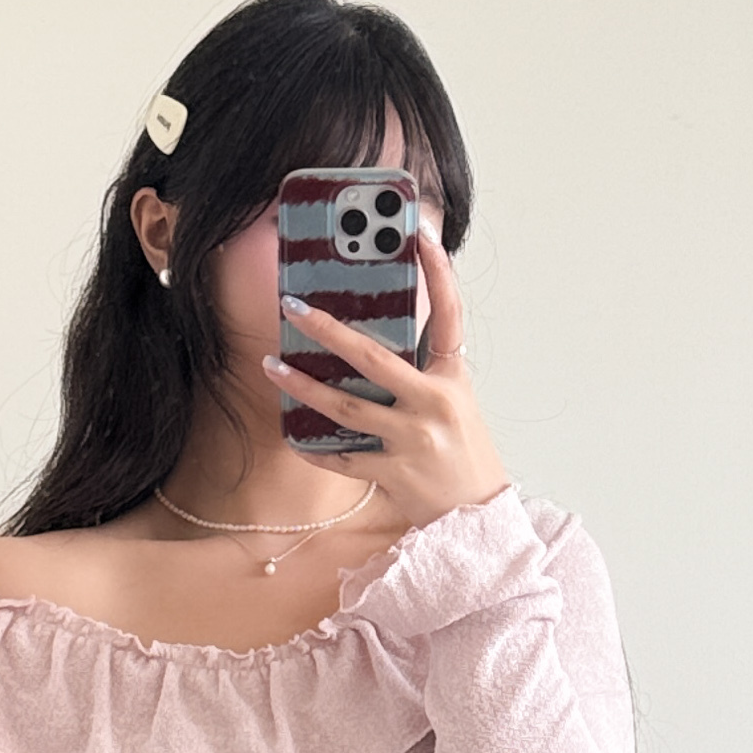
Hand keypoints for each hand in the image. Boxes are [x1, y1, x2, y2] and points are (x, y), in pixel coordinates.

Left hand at [265, 228, 508, 530]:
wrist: (479, 518)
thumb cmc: (463, 456)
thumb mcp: (454, 403)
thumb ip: (421, 373)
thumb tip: (370, 343)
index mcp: (452, 378)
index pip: (448, 314)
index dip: (438, 272)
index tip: (421, 234)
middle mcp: (433, 404)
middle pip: (372, 358)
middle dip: (328, 330)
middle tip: (294, 307)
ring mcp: (413, 440)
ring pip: (346, 407)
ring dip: (303, 386)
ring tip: (273, 365)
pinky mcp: (394, 474)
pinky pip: (344, 456)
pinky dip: (316, 446)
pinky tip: (292, 433)